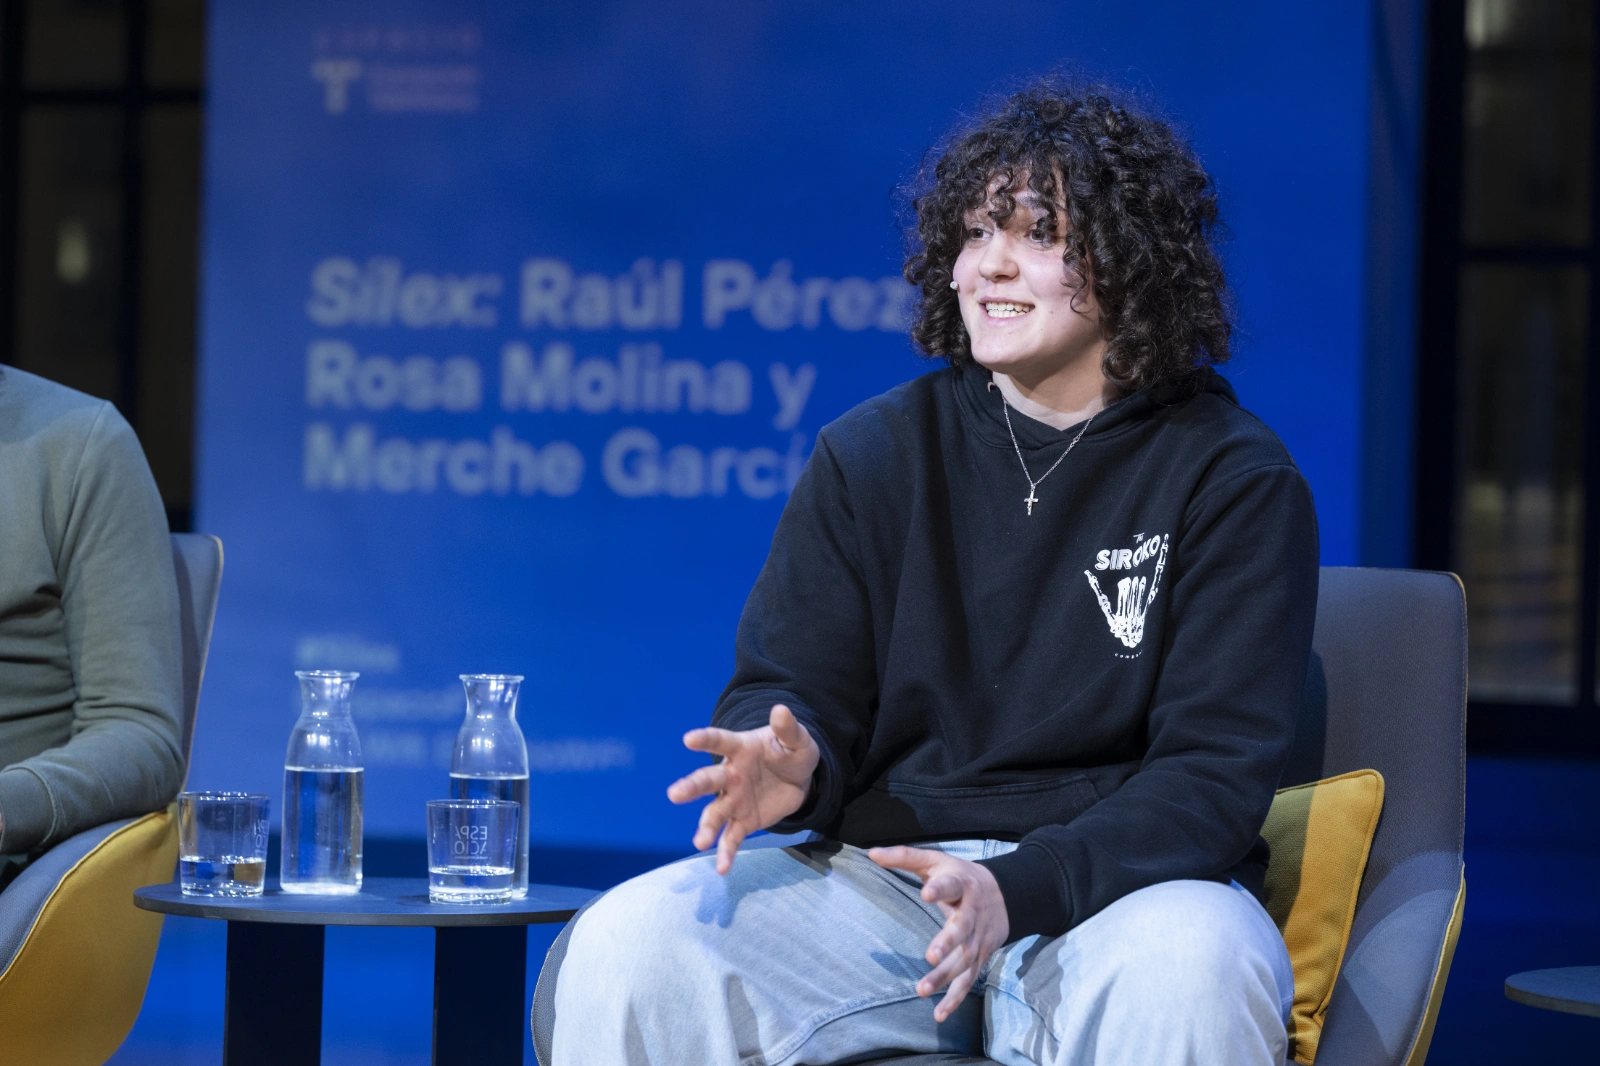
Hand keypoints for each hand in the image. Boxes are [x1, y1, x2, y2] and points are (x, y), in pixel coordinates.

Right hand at [666, 704, 819, 873]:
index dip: (705, 739)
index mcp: (739, 749)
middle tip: (674, 794)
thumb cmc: (791, 752)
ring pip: (715, 813)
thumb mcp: (796, 739)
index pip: (720, 741)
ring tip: (699, 843)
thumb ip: (787, 729)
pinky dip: (726, 852)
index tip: (688, 739)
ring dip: (706, 827)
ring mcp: (734, 800)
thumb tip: (781, 710)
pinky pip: (732, 837)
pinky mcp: (744, 821)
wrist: (800, 779)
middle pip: (707, 780)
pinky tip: (721, 868)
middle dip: (691, 787)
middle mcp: (730, 775)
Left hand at [869, 846, 1008, 1021]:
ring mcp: (979, 937)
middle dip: (948, 942)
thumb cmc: (960, 875)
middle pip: (963, 928)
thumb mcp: (935, 861)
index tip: (926, 893)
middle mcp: (973, 912)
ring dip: (945, 976)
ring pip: (965, 959)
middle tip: (930, 955)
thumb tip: (872, 853)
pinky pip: (969, 980)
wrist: (1007, 893)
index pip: (951, 885)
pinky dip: (955, 998)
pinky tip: (939, 1013)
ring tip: (922, 990)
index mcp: (961, 884)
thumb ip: (904, 857)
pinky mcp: (980, 956)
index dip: (940, 889)